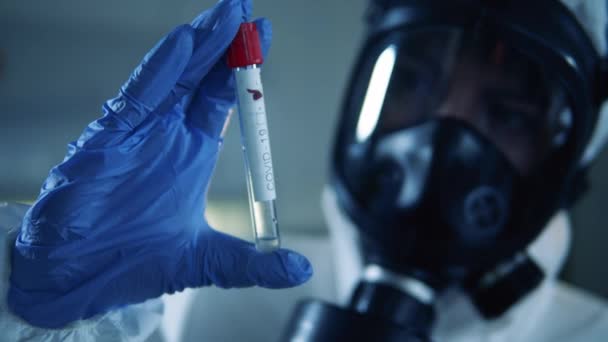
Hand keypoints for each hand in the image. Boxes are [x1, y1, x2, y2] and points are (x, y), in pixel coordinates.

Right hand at [8, 0, 311, 328]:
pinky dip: (159, 71)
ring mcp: (137, 133)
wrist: (74, 281)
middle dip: (225, 44)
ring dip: (199, 45)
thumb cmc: (131, 264)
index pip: (223, 100)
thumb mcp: (204, 262)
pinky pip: (137, 97)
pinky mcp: (107, 139)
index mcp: (191, 152)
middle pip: (201, 78)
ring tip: (226, 16)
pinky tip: (183, 44)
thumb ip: (252, 263)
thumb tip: (300, 270)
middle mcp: (167, 135)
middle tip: (247, 10)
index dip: (245, 72)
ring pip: (172, 77)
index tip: (265, 37)